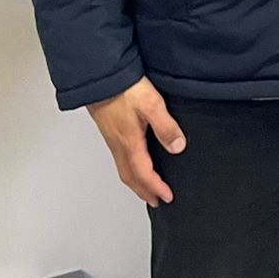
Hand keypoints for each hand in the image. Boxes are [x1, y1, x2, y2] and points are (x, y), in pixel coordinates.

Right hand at [87, 77, 185, 205]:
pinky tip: (135, 163)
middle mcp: (119, 145)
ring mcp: (112, 139)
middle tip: (156, 200)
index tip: (167, 197)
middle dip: (144, 192)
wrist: (100, 77)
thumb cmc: (124, 89)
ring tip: (146, 188)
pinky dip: (129, 170)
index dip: (156, 188)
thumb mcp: (152, 105)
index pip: (144, 175)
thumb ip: (166, 127)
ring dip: (135, 183)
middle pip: (130, 178)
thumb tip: (178, 148)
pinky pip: (119, 159)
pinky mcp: (110, 132)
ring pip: (123, 169)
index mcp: (130, 143)